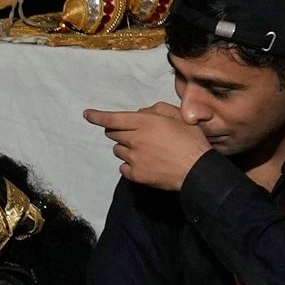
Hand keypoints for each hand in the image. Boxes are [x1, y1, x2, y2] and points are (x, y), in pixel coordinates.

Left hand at [87, 103, 214, 192]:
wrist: (197, 170)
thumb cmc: (191, 141)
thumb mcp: (179, 116)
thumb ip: (157, 110)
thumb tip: (141, 112)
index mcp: (145, 122)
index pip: (113, 118)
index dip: (98, 116)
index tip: (87, 115)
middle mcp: (135, 139)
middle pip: (113, 134)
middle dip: (119, 132)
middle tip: (134, 134)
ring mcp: (134, 158)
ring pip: (118, 151)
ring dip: (125, 148)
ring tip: (144, 150)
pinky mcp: (136, 174)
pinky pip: (123, 168)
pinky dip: (129, 164)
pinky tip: (144, 163)